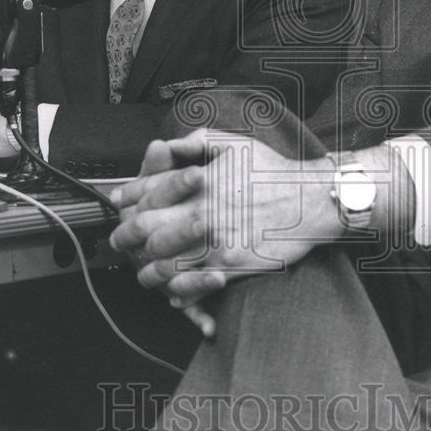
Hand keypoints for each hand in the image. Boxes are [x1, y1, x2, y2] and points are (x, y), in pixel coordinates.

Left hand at [110, 129, 342, 332]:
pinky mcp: (230, 267)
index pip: (148, 191)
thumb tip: (168, 145)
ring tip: (142, 270)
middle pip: (145, 230)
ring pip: (163, 263)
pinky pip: (192, 284)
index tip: (119, 203)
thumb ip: (197, 141)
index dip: (128, 198)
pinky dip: (176, 289)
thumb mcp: (237, 143)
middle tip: (119, 241)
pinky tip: (171, 288)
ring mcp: (214, 243)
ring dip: (147, 269)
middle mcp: (202, 212)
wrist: (312, 201)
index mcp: (199, 182)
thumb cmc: (275, 172)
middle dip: (126, 237)